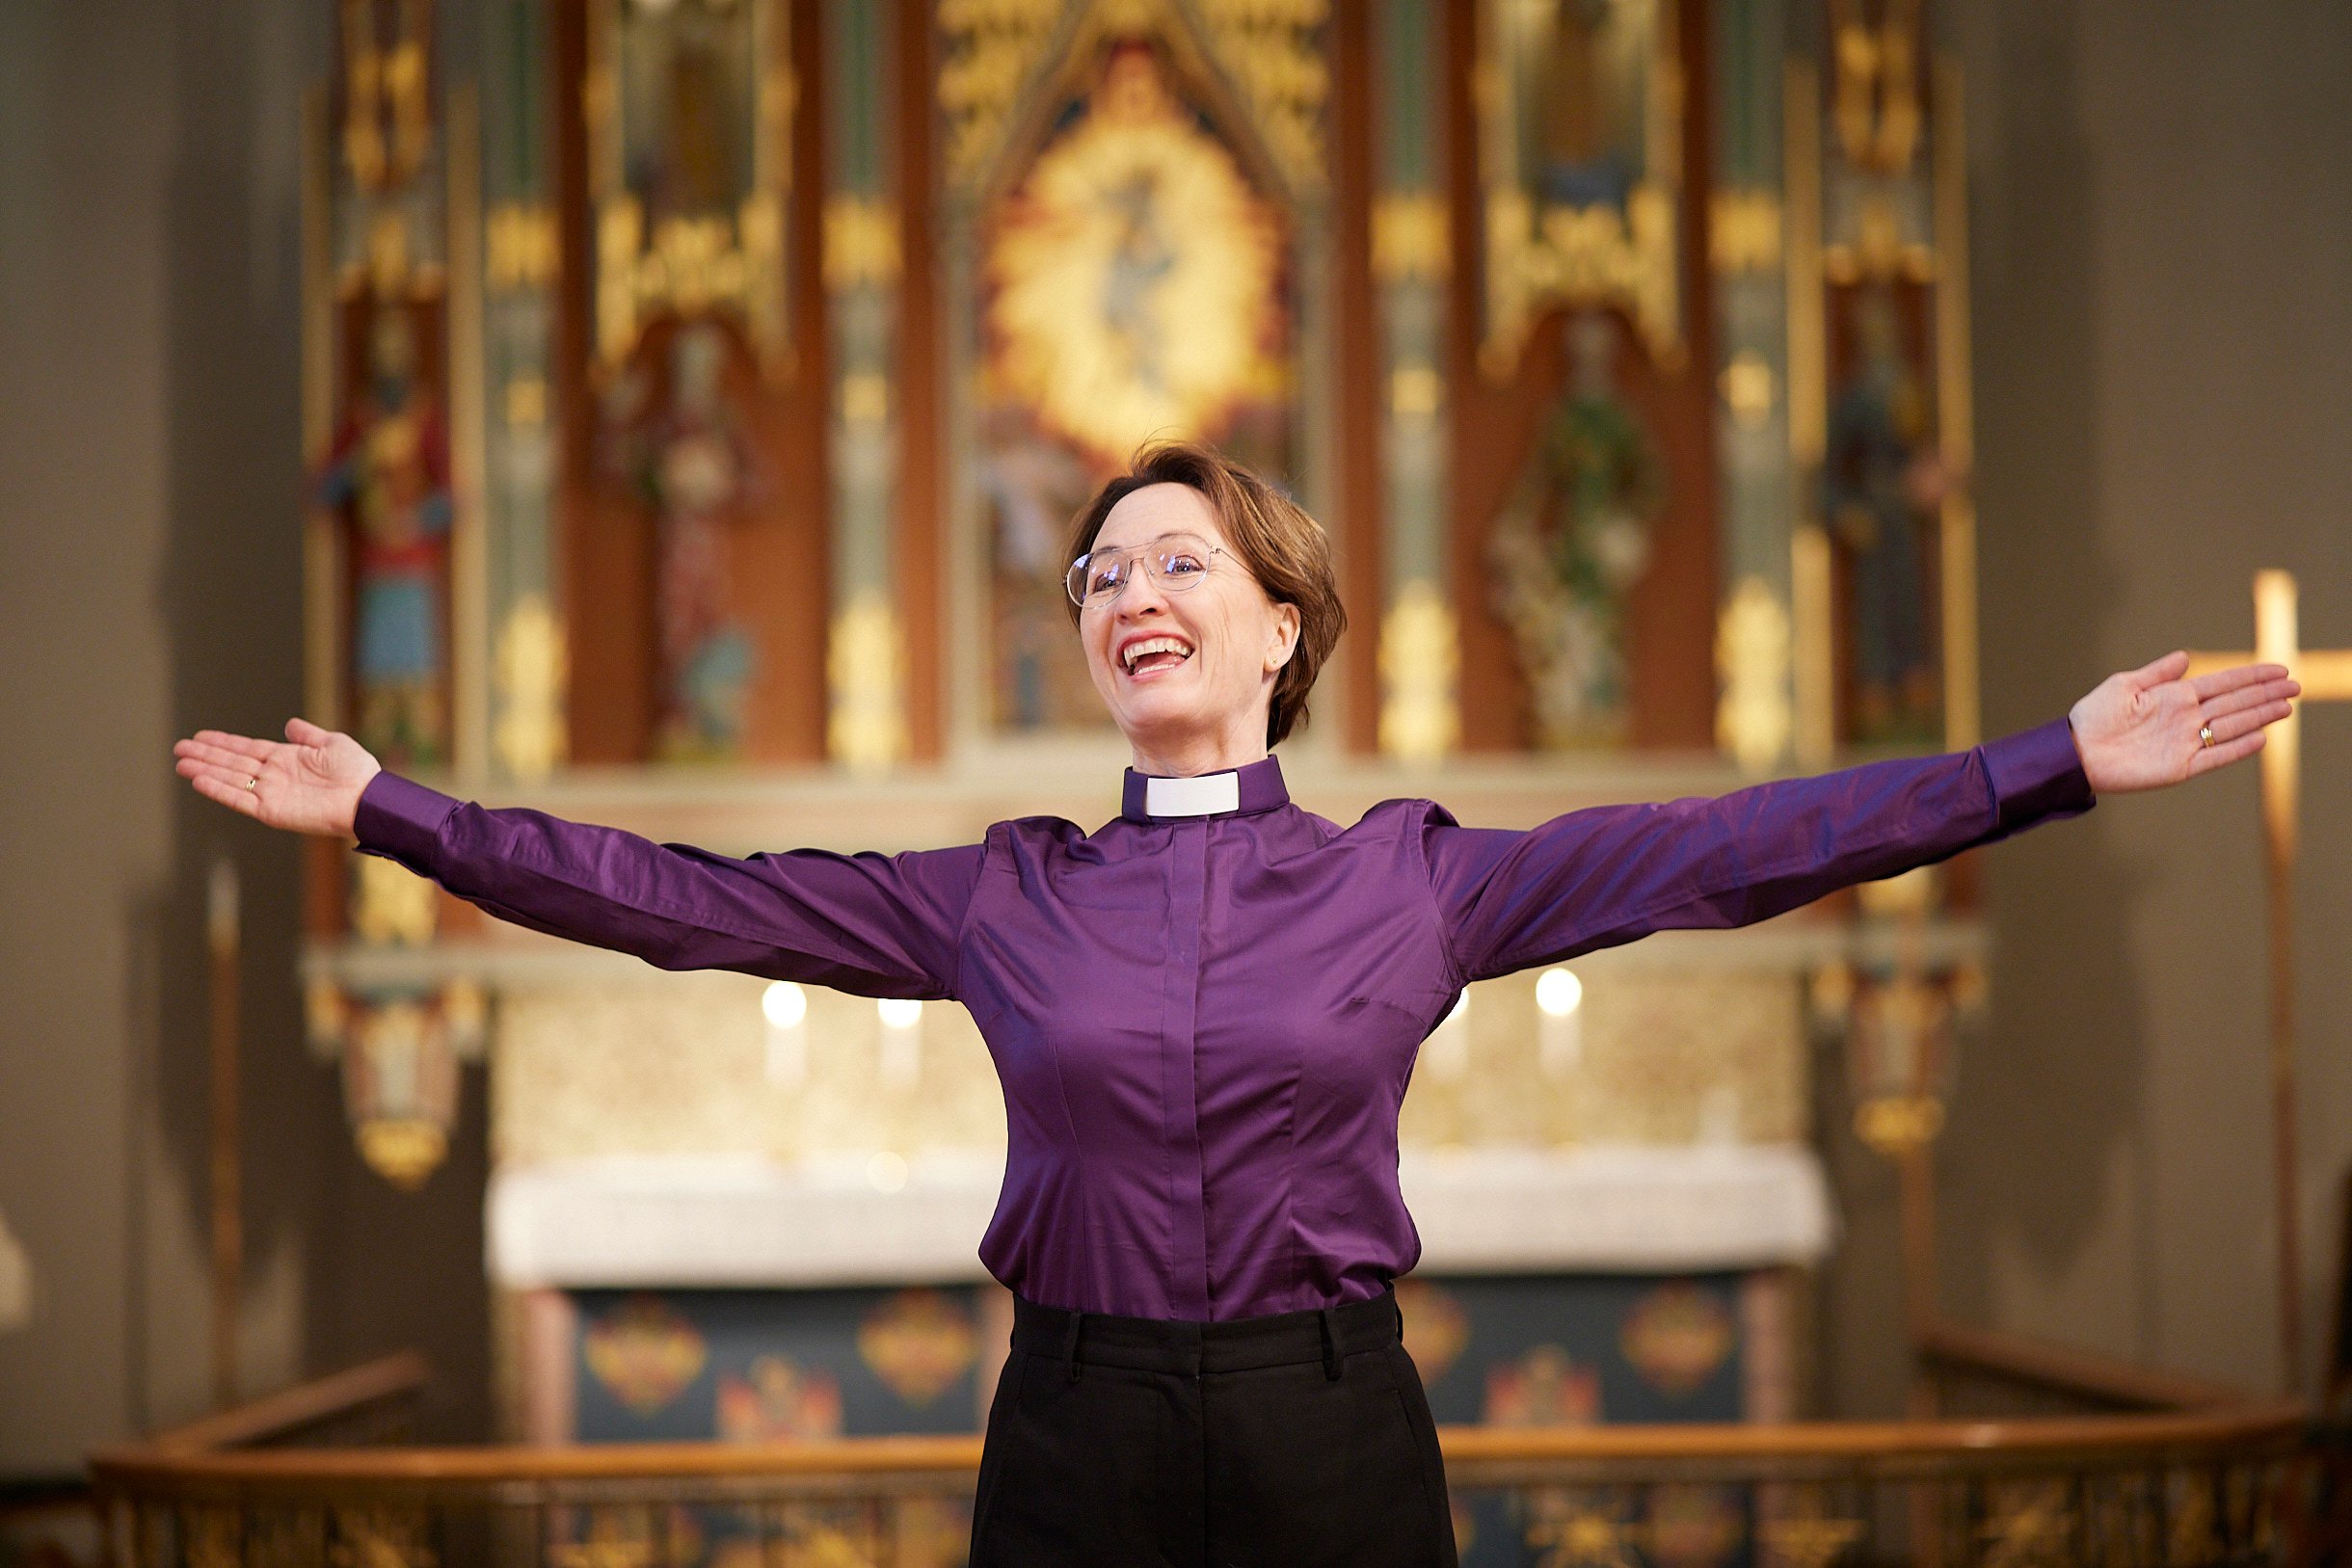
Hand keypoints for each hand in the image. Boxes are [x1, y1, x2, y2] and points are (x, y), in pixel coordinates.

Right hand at [173, 719, 381, 838]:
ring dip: (205, 771)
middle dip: (205, 756)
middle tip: (179, 748)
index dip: (223, 743)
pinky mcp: (271, 811)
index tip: (200, 737)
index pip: (246, 749)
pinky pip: (239, 799)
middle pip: (232, 763)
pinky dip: (219, 790)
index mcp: (287, 759)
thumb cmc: (356, 771)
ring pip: (230, 779)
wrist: (366, 798)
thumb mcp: (332, 743)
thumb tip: (290, 724)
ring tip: (181, 764)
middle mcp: (274, 776)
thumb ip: (308, 734)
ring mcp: (271, 793)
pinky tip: (200, 781)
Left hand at [2067, 652, 2298, 793]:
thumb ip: (2158, 673)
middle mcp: (2185, 718)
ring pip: (2231, 727)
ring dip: (2259, 717)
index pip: (2222, 683)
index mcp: (2174, 696)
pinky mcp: (2179, 767)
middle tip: (2296, 685)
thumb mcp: (2125, 685)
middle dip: (2265, 694)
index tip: (2278, 669)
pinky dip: (2236, 748)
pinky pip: (2214, 756)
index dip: (2250, 676)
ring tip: (2286, 706)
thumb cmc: (2095, 716)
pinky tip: (2260, 738)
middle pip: (2234, 703)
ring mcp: (2185, 742)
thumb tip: (2186, 656)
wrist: (2076, 752)